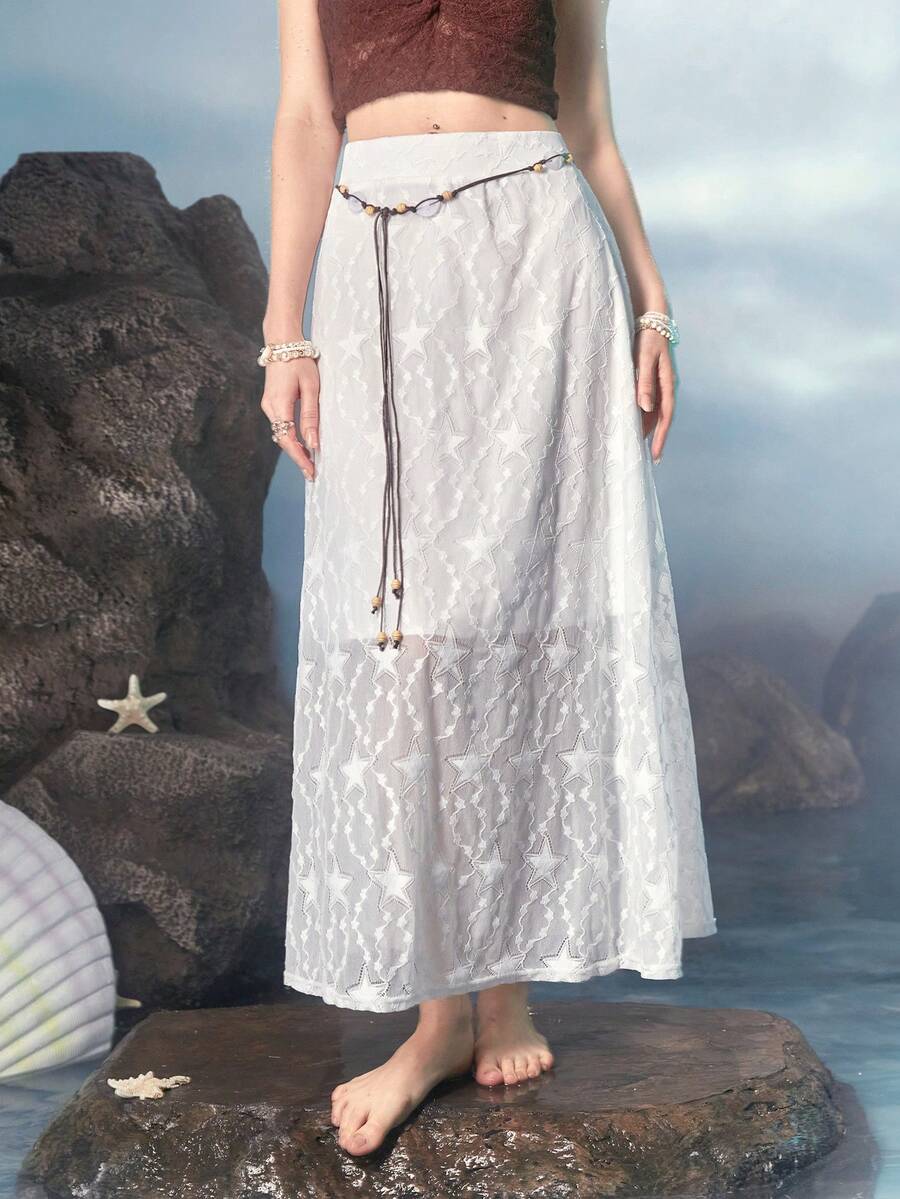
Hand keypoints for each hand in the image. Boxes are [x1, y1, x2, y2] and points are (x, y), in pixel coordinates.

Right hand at [260, 357, 319, 479]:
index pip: (289, 440)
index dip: (300, 458)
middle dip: (298, 458)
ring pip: (281, 433)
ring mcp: (269, 405)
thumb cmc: (300, 362)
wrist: (283, 342)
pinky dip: (291, 437)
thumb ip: (311, 417)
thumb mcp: (311, 388)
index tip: (311, 471)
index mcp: (279, 405)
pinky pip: (281, 425)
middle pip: (283, 440)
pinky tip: (302, 444)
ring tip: (310, 462)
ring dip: (295, 449)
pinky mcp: (272, 402)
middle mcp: (270, 408)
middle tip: (313, 473)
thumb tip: (313, 443)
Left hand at [633, 328, 675, 463]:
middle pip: (661, 418)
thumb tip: (646, 408)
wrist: (651, 319)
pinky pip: (650, 403)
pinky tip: (635, 423)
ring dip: (648, 427)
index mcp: (668, 383)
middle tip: (647, 458)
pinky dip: (643, 415)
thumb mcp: (644, 359)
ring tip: (637, 445)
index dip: (661, 437)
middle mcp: (667, 387)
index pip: (666, 416)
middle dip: (655, 437)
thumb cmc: (647, 338)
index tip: (655, 455)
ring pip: (655, 412)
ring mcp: (661, 384)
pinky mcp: (654, 380)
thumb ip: (644, 382)